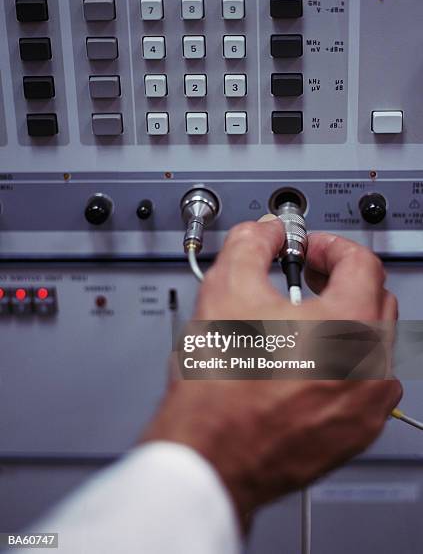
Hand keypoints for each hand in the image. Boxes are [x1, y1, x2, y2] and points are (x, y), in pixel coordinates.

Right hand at [143, 220, 401, 521]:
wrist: (212, 456)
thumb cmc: (219, 389)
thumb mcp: (225, 291)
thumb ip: (251, 244)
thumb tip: (265, 233)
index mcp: (349, 327)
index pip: (361, 262)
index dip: (329, 245)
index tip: (306, 250)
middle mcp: (371, 367)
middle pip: (374, 298)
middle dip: (339, 279)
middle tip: (304, 278)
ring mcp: (368, 403)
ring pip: (373, 342)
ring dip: (344, 320)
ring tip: (300, 322)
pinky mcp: (358, 430)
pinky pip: (366, 381)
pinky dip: (344, 361)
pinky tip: (304, 362)